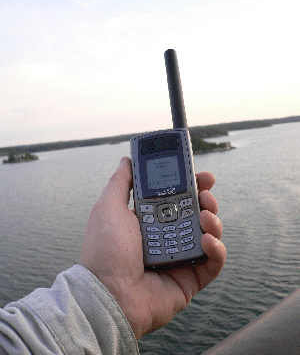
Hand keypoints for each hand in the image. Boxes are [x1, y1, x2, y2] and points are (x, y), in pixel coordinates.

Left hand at [79, 157, 225, 339]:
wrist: (107, 293)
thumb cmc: (104, 249)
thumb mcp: (108, 207)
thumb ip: (121, 182)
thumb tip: (126, 160)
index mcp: (150, 220)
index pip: (177, 198)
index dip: (191, 185)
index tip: (200, 175)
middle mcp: (166, 237)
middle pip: (196, 214)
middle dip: (206, 199)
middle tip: (206, 192)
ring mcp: (180, 258)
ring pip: (209, 234)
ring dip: (213, 221)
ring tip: (205, 216)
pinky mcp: (190, 279)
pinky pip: (213, 263)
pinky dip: (216, 249)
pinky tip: (206, 240)